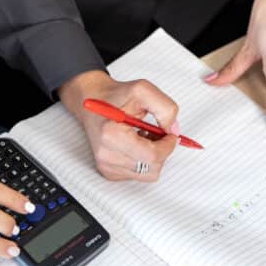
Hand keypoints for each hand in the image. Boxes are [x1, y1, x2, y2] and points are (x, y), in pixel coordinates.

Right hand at [58, 70, 178, 181]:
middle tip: (158, 134)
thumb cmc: (115, 96)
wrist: (92, 100)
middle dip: (162, 151)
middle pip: (152, 168)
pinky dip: (144, 161)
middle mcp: (106, 154)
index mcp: (111, 134)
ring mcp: (106, 165)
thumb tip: (173, 130)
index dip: (168, 145)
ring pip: (147, 174)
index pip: (152, 156)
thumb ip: (164, 108)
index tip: (169, 133)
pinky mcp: (108, 171)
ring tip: (145, 137)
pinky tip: (137, 145)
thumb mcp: (143, 90)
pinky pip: (138, 175)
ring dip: (153, 156)